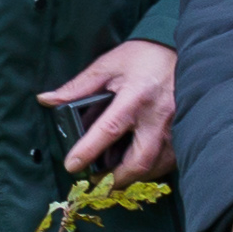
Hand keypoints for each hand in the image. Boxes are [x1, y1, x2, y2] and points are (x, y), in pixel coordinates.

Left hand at [45, 37, 178, 176]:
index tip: (72, 166)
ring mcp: (176, 126)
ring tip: (114, 176)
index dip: (89, 151)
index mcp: (136, 97)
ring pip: (156, 166)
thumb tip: (46, 100)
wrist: (181, 50)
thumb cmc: (143, 57)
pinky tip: (137, 166)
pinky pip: (170, 160)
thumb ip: (77, 87)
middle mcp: (159, 116)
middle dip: (116, 178)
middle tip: (96, 181)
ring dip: (134, 176)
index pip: (109, 129)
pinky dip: (152, 169)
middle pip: (139, 160)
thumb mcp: (108, 66)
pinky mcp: (186, 131)